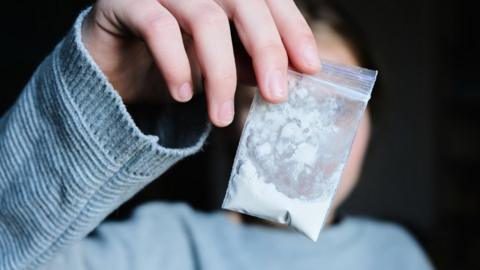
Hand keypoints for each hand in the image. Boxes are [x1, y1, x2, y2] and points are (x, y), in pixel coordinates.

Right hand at [82, 0, 319, 126]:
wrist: (112, 66)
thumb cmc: (171, 61)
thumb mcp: (219, 65)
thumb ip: (249, 63)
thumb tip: (287, 76)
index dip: (293, 29)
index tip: (310, 67)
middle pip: (244, 2)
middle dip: (266, 49)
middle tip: (277, 95)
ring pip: (204, 18)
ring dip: (220, 73)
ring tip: (222, 115)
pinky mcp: (125, 1)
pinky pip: (158, 26)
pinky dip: (177, 64)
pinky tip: (184, 94)